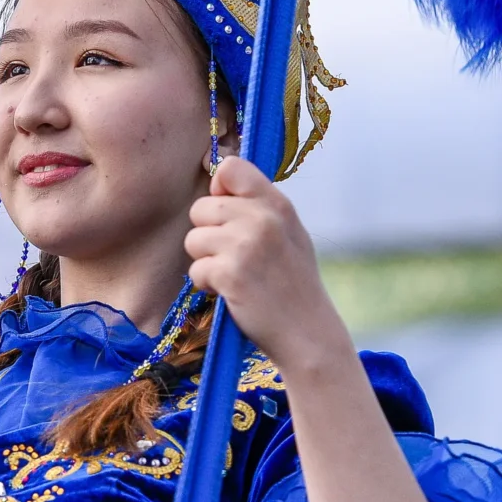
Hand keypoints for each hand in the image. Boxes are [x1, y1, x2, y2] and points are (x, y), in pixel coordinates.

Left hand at [182, 157, 353, 378]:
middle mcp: (263, 219)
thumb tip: (217, 181)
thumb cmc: (293, 284)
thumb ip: (259, 208)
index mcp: (278, 204)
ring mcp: (246, 245)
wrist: (307, 332)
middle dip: (208, 234)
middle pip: (201, 206)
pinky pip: (195, 269)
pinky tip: (230, 293)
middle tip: (232, 257)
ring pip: (193, 238)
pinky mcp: (230, 273)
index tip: (227, 215)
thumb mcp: (289, 233)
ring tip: (233, 276)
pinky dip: (206, 285)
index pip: (231, 168)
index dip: (218, 190)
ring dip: (205, 261)